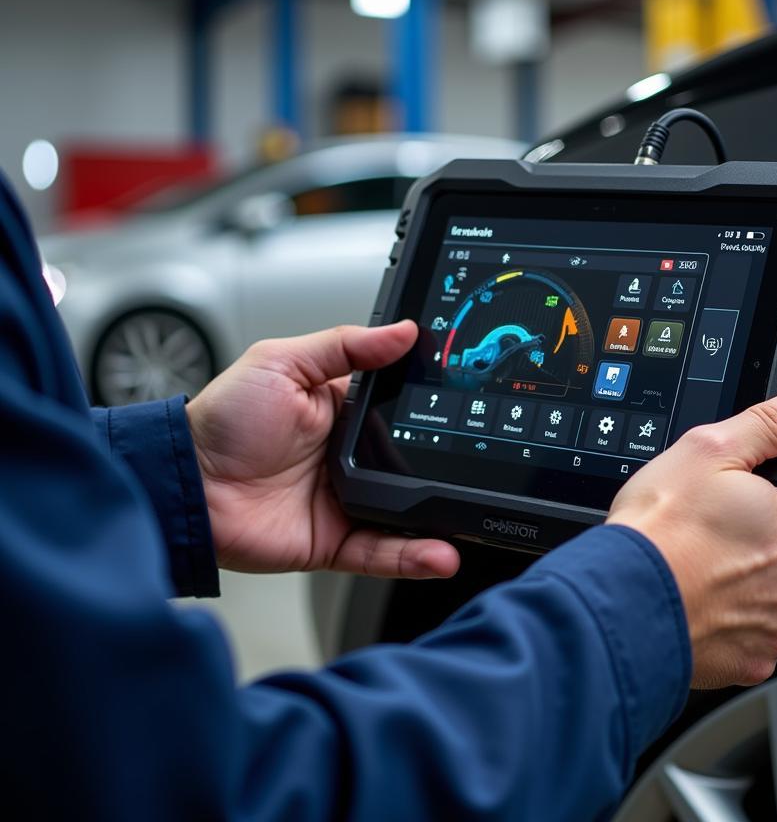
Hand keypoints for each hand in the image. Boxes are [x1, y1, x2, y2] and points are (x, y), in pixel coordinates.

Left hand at [186, 321, 459, 579]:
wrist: (184, 484)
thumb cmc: (221, 420)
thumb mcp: (282, 362)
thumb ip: (345, 346)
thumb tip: (403, 331)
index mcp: (340, 411)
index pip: (399, 409)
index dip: (431, 408)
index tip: (466, 404)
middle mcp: (348, 457)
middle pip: (411, 463)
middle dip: (445, 467)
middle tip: (482, 465)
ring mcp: (343, 501)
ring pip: (405, 512)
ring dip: (438, 518)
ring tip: (469, 516)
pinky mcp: (333, 541)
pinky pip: (381, 551)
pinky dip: (412, 556)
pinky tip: (439, 553)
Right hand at [607, 382, 776, 688]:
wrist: (623, 598)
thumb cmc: (660, 529)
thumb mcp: (710, 449)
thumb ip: (772, 424)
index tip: (756, 509)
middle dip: (769, 550)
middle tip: (717, 537)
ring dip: (750, 589)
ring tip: (701, 569)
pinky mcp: (753, 664)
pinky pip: (752, 639)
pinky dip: (731, 625)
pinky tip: (697, 602)